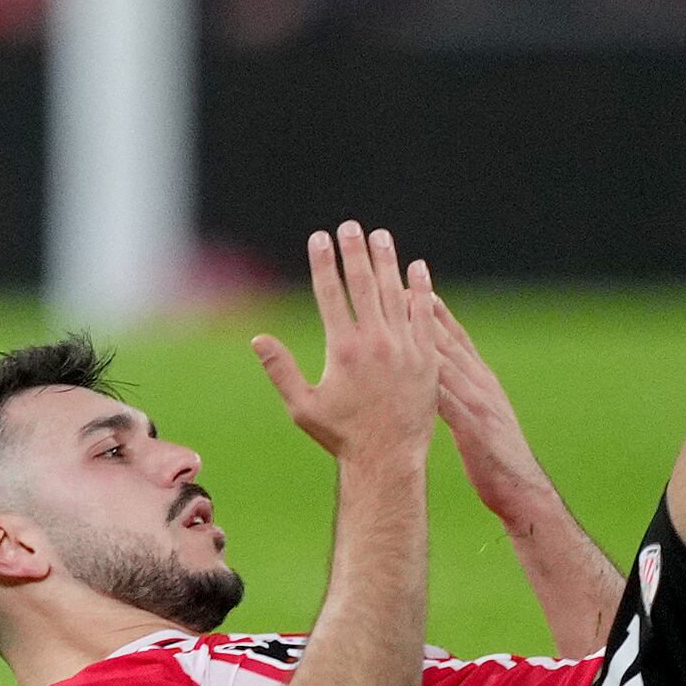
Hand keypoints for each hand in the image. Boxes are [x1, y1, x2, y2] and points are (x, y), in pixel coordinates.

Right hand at [251, 220, 433, 466]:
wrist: (389, 459)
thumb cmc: (342, 436)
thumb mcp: (302, 406)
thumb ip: (280, 369)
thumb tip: (257, 339)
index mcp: (342, 348)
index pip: (330, 292)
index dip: (323, 261)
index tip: (319, 237)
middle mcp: (375, 342)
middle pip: (363, 284)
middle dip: (355, 251)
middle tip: (350, 226)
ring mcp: (404, 348)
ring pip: (395, 293)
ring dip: (387, 261)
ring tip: (381, 236)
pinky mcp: (428, 358)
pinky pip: (424, 315)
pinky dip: (420, 289)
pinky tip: (417, 268)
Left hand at [399, 255, 543, 501]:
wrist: (522, 490)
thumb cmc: (494, 456)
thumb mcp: (481, 415)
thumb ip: (462, 392)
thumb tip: (436, 375)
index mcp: (482, 380)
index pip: (457, 337)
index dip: (434, 309)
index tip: (409, 284)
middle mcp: (482, 385)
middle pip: (448, 341)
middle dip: (421, 312)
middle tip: (394, 285)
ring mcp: (480, 404)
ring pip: (446, 364)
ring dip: (420, 340)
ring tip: (394, 321)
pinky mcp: (475, 429)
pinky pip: (448, 402)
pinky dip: (428, 385)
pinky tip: (406, 374)